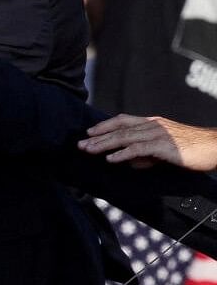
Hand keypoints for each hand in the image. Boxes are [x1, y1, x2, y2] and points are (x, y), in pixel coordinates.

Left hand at [79, 114, 216, 170]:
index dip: (105, 126)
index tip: (89, 133)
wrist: (215, 147)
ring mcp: (158, 134)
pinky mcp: (163, 146)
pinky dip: (122, 154)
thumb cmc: (193, 150)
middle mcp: (152, 125)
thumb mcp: (165, 152)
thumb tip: (129, 163)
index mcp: (152, 123)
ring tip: (89, 150)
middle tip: (80, 144)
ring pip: (124, 137)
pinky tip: (111, 159)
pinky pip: (137, 149)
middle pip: (119, 128)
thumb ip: (147, 156)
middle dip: (98, 136)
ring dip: (104, 144)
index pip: (123, 121)